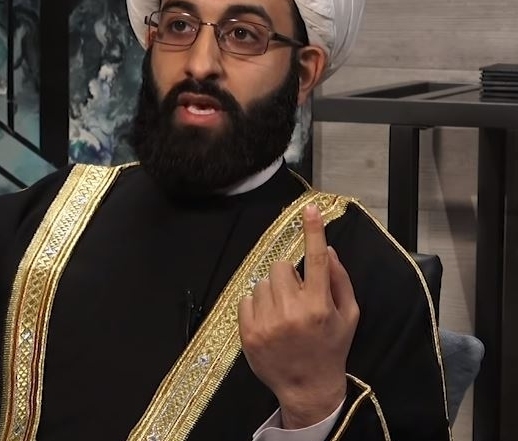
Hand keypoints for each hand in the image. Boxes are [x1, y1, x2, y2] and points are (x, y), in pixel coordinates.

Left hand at [238, 204, 359, 428]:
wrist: (308, 387)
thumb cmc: (331, 348)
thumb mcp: (348, 316)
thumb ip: (340, 281)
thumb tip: (327, 249)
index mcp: (320, 306)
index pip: (317, 260)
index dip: (313, 231)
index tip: (310, 209)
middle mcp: (292, 312)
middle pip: (281, 267)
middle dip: (289, 277)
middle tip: (297, 296)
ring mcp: (267, 322)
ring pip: (262, 282)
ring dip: (272, 291)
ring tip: (283, 313)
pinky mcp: (248, 331)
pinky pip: (246, 298)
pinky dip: (257, 305)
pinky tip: (270, 321)